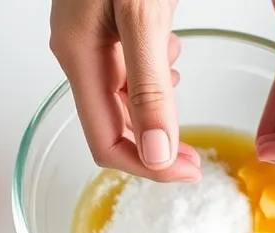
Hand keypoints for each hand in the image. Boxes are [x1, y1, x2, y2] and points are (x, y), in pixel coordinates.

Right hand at [50, 0, 200, 181]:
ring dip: (158, 106)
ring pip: (123, 96)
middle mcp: (79, 53)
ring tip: (181, 88)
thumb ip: (148, 85)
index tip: (191, 172)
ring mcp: (89, 38)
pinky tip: (169, 50)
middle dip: (158, 145)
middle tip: (195, 156)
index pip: (106, 142)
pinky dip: (154, 72)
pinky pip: (127, 65)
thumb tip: (156, 153)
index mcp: (80, 58)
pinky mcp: (105, 22)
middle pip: (114, 125)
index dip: (149, 167)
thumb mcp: (142, 17)